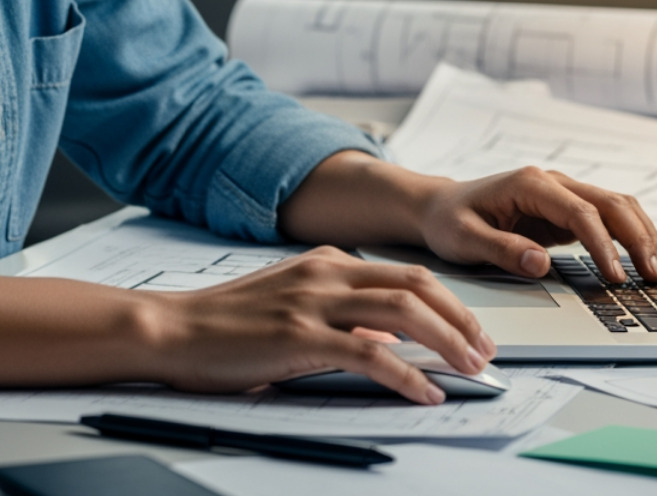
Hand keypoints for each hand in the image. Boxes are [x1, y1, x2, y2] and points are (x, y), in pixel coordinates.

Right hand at [144, 246, 496, 403]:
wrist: (172, 328)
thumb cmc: (226, 323)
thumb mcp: (292, 303)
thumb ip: (339, 313)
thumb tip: (386, 340)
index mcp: (327, 263)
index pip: (405, 274)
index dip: (447, 301)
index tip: (471, 328)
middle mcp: (326, 274)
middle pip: (415, 286)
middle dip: (460, 317)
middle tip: (484, 348)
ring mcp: (314, 303)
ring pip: (402, 314)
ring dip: (446, 341)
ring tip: (469, 368)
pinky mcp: (299, 337)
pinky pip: (368, 356)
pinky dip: (406, 376)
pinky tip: (424, 393)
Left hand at [417, 166, 656, 283]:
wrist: (441, 207)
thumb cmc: (450, 221)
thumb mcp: (464, 238)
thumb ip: (501, 249)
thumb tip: (540, 264)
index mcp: (530, 183)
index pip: (580, 212)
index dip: (603, 245)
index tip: (617, 277)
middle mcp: (553, 182)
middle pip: (610, 203)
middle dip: (638, 238)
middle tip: (655, 276)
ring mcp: (563, 194)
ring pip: (618, 206)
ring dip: (643, 235)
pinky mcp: (567, 211)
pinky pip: (609, 220)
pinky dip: (632, 237)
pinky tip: (646, 260)